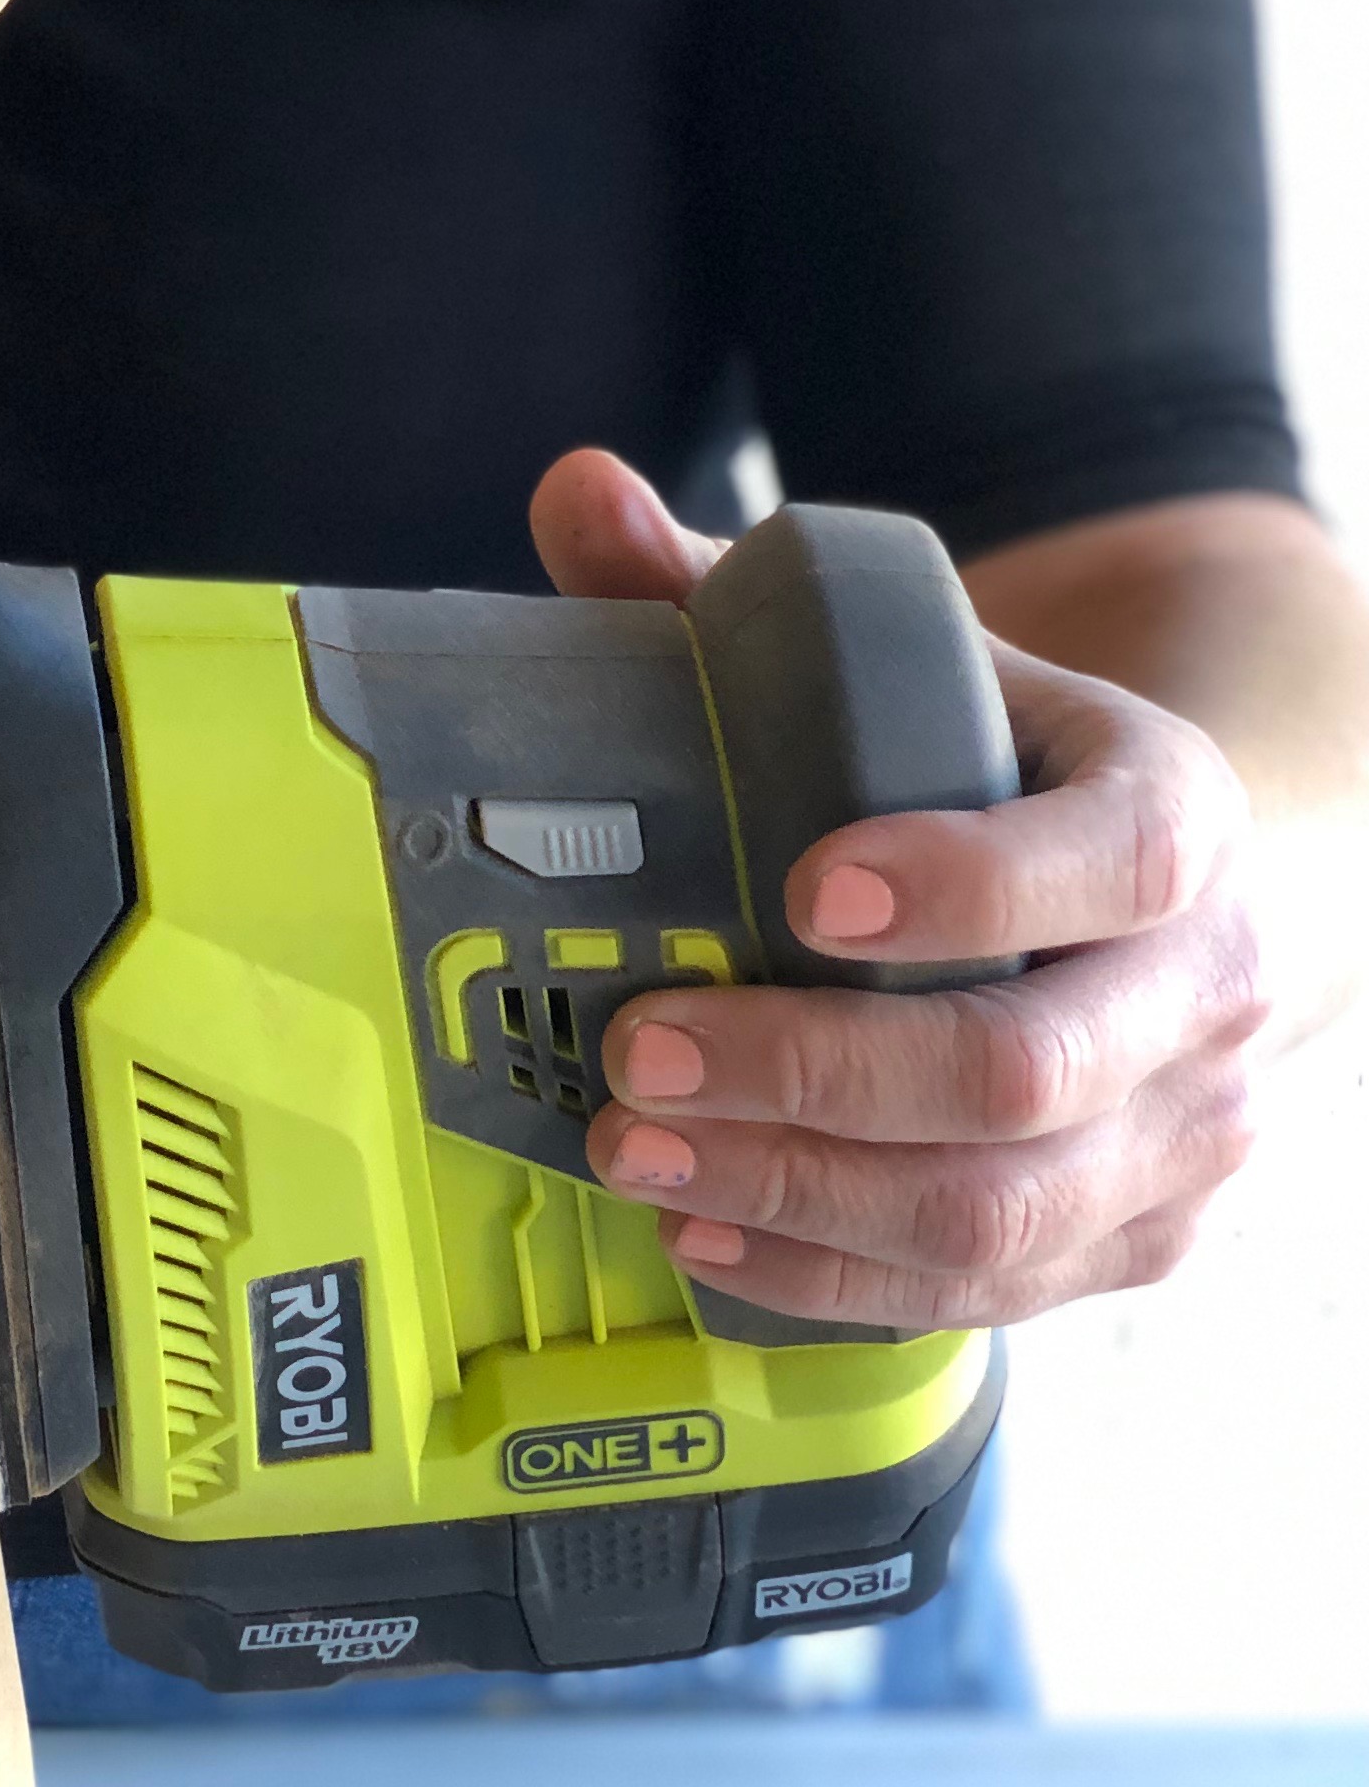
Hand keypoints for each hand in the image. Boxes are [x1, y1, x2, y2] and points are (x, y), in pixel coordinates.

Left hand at [526, 450, 1267, 1328]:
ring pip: (996, 1211)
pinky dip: (826, 1271)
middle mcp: (1212, 991)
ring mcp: (1182, 1136)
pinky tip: (706, 1226)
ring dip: (796, 1191)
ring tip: (636, 1152)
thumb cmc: (996, 782)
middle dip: (816, 1074)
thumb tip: (575, 494)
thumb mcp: (902, 670)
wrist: (1155, 904)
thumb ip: (730, 591)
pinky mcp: (1128, 1244)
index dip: (972, 884)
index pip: (1120, 858)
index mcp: (1178, 816)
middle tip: (644, 1052)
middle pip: (1026, 1072)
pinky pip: (978, 1292)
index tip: (811, 889)